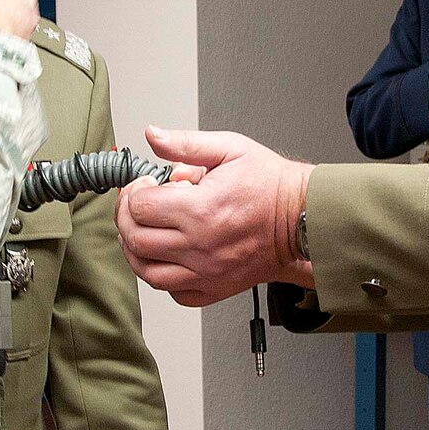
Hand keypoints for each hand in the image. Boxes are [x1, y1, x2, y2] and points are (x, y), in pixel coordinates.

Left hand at [117, 127, 311, 306]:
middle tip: (137, 205)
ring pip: (148, 272)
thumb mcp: (230, 149)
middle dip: (127, 218)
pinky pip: (175, 293)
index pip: (140, 207)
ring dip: (135, 251)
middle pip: (136, 239)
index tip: (145, 185)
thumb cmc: (270, 184)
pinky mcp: (216, 288)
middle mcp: (200, 246)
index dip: (135, 191)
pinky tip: (166, 257)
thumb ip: (186, 144)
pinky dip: (162, 278)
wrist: (302, 217)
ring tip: (142, 231)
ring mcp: (207, 272)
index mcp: (201, 210)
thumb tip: (152, 136)